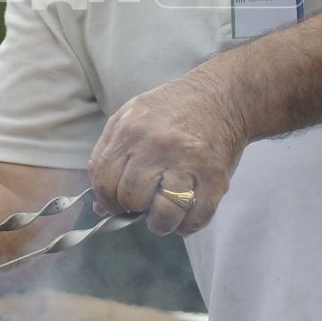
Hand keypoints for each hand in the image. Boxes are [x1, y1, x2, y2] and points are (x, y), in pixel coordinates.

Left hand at [88, 68, 247, 236]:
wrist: (222, 96)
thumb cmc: (172, 109)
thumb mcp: (130, 117)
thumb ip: (109, 157)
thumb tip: (99, 206)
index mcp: (129, 130)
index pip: (103, 182)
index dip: (107, 201)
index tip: (119, 203)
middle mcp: (156, 145)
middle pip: (131, 199)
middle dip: (134, 208)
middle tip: (146, 202)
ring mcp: (187, 161)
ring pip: (163, 214)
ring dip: (161, 223)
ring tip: (165, 213)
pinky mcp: (215, 176)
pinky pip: (196, 218)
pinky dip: (189, 224)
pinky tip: (186, 213)